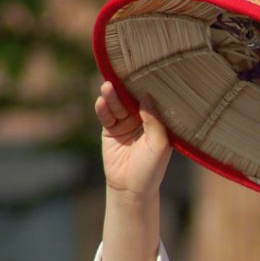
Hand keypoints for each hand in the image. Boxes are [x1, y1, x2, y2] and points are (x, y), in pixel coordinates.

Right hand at [96, 80, 172, 196]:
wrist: (130, 188)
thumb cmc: (151, 168)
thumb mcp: (158, 145)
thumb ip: (154, 121)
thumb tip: (147, 97)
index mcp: (158, 121)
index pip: (153, 101)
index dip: (148, 88)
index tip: (144, 72)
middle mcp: (142, 119)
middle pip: (132, 99)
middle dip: (126, 89)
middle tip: (119, 77)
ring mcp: (125, 123)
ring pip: (118, 105)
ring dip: (112, 96)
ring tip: (107, 87)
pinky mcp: (110, 129)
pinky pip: (106, 116)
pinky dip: (103, 108)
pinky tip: (101, 101)